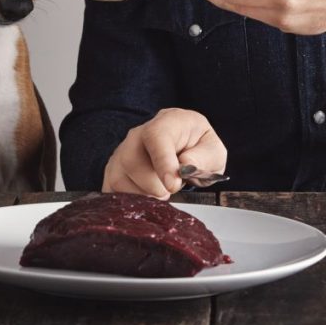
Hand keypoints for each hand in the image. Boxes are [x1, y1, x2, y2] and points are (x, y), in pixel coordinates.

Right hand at [102, 108, 226, 199]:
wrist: (183, 148)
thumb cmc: (197, 148)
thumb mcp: (213, 151)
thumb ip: (204, 157)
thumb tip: (186, 164)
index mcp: (168, 122)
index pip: (156, 137)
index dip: (162, 162)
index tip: (173, 184)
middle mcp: (138, 134)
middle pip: (132, 162)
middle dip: (155, 186)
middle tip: (171, 189)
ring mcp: (121, 152)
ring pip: (119, 179)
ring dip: (143, 195)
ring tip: (160, 190)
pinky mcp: (112, 171)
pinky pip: (111, 191)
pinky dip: (130, 201)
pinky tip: (146, 196)